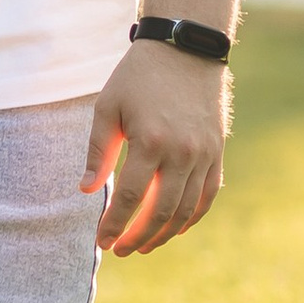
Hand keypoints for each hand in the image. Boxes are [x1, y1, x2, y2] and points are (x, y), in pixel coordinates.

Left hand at [85, 41, 226, 254]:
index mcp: (150, 141)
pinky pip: (208, 196)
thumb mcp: (107, 107)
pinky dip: (192, 217)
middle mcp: (182, 153)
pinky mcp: (217, 153)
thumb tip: (85, 191)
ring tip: (143, 246)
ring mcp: (204, 155)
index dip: (114, 223)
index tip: (102, 242)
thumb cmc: (137, 77)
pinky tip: (174, 228)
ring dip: (164, 233)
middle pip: (160, 211)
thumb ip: (97, 151)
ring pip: (186, 209)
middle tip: (120, 250)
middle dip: (138, 236)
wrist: (185, 51)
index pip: (129, 197)